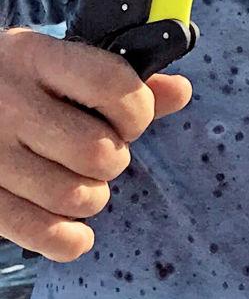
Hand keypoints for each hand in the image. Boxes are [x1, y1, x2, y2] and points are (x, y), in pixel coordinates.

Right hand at [0, 28, 191, 261]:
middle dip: (113, 159)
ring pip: (74, 196)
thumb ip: (119, 79)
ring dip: (92, 198)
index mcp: (33, 57)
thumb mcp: (55, 66)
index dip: (137, 111)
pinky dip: (68, 240)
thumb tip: (180, 93)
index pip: (111, 84)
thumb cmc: (17, 85)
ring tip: (78, 183)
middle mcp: (7, 103)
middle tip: (97, 154)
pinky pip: (38, 232)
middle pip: (97, 150)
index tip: (129, 121)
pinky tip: (76, 233)